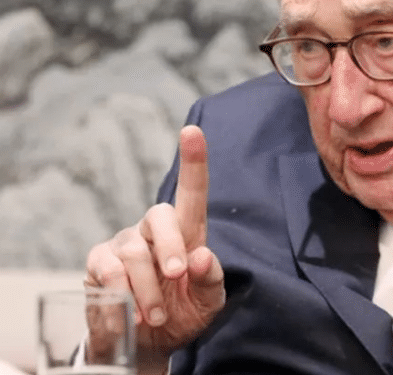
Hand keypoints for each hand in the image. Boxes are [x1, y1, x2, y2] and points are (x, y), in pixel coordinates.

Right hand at [85, 125, 224, 370]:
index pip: (192, 192)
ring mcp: (123, 243)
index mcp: (188, 232)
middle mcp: (154, 229)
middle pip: (160, 215)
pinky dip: (121, 295)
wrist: (150, 343)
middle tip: (177, 277)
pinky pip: (106, 270)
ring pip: (133, 251)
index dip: (193, 161)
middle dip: (170, 247)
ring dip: (147, 287)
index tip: (192, 131)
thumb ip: (211, 279)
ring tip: (157, 314)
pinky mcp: (98, 262)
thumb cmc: (184, 314)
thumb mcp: (209, 302)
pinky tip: (131, 314)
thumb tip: (201, 256)